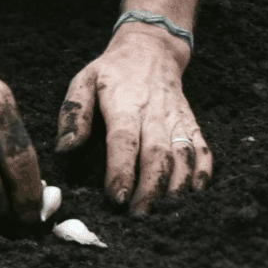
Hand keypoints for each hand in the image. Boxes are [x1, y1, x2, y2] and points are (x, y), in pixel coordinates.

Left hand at [55, 23, 211, 214]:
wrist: (151, 51)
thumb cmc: (111, 72)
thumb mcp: (83, 82)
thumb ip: (74, 114)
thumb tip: (64, 149)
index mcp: (124, 104)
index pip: (124, 141)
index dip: (122, 170)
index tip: (117, 198)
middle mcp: (155, 114)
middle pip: (157, 155)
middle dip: (150, 189)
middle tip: (138, 216)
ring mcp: (177, 120)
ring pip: (183, 158)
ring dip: (177, 188)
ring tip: (164, 215)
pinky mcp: (192, 125)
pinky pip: (203, 151)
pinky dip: (202, 175)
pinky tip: (195, 196)